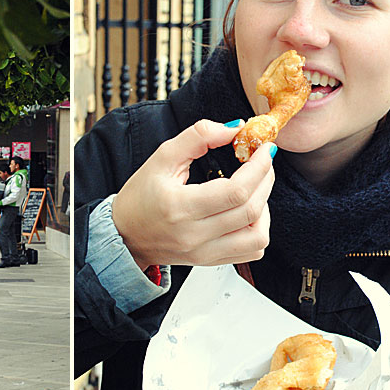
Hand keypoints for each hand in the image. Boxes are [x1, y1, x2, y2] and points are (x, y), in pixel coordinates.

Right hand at [111, 119, 273, 269]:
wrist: (124, 235)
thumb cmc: (139, 197)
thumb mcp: (161, 158)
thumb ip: (197, 137)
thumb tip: (234, 128)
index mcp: (179, 207)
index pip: (235, 191)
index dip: (259, 168)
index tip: (266, 150)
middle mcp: (194, 235)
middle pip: (250, 211)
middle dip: (266, 179)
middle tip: (264, 162)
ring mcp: (204, 253)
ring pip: (257, 236)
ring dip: (265, 208)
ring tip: (256, 190)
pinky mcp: (210, 261)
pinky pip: (250, 251)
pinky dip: (258, 230)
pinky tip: (249, 213)